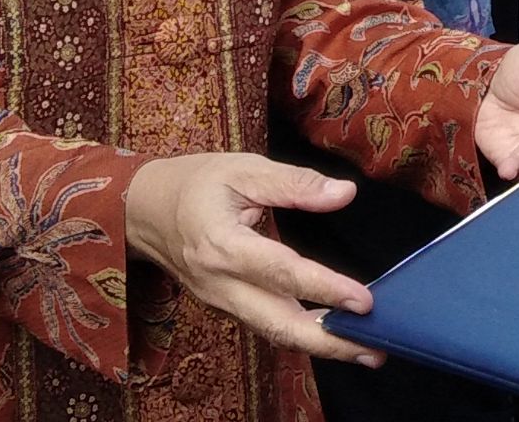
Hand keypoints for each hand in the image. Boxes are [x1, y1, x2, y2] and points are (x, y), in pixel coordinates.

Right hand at [124, 153, 383, 365]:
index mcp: (222, 244)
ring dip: (320, 345)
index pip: (281, 272)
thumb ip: (295, 183)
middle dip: (328, 342)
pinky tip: (333, 334)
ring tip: (366, 350)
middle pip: (278, 323)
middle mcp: (221, 283)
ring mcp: (222, 300)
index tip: (363, 300)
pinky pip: (267, 324)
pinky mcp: (227, 306)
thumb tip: (344, 193)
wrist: (144, 211)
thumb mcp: (243, 168)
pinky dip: (301, 333)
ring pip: (274, 331)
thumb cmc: (195, 184)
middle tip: (374, 349)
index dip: (324, 288)